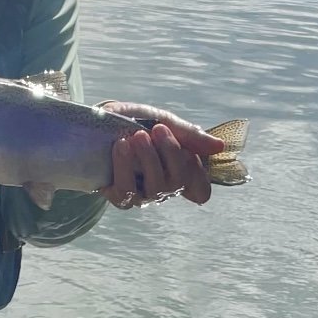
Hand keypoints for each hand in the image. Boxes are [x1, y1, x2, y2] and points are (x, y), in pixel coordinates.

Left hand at [98, 102, 225, 207]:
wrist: (97, 120)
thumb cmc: (134, 122)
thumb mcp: (163, 120)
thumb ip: (188, 135)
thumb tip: (219, 146)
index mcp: (178, 171)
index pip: (200, 189)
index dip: (199, 174)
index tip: (189, 150)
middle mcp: (163, 188)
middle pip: (178, 182)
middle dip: (170, 153)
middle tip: (157, 129)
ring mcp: (141, 195)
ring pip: (154, 188)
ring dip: (148, 160)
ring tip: (137, 137)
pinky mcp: (118, 196)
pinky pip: (126, 191)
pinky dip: (125, 167)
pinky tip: (121, 146)